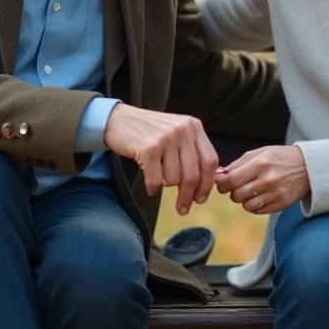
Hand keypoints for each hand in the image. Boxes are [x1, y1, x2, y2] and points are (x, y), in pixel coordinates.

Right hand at [103, 104, 218, 215]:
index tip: (201, 199)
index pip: (210, 161)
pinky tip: (150, 187)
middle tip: (183, 208)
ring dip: (166, 187)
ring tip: (158, 180)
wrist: (118, 119)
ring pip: (174, 179)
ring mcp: (166, 138)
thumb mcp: (176, 132)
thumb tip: (205, 185)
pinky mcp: (148, 148)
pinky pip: (155, 180)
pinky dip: (152, 188)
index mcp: (194, 126)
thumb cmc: (149, 132)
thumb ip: (191, 151)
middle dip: (188, 196)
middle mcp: (182, 130)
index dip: (207, 184)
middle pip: (193, 174)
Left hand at [214, 145, 308, 214]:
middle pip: (237, 195)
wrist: (308, 167)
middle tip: (238, 186)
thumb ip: (239, 163)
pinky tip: (261, 196)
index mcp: (261, 163)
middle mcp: (268, 180)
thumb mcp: (260, 152)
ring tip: (251, 191)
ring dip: (244, 200)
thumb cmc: (280, 158)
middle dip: (233, 192)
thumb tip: (220, 175)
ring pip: (246, 206)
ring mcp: (276, 194)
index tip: (222, 183)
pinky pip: (258, 211)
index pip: (232, 180)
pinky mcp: (282, 204)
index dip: (222, 184)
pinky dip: (255, 205)